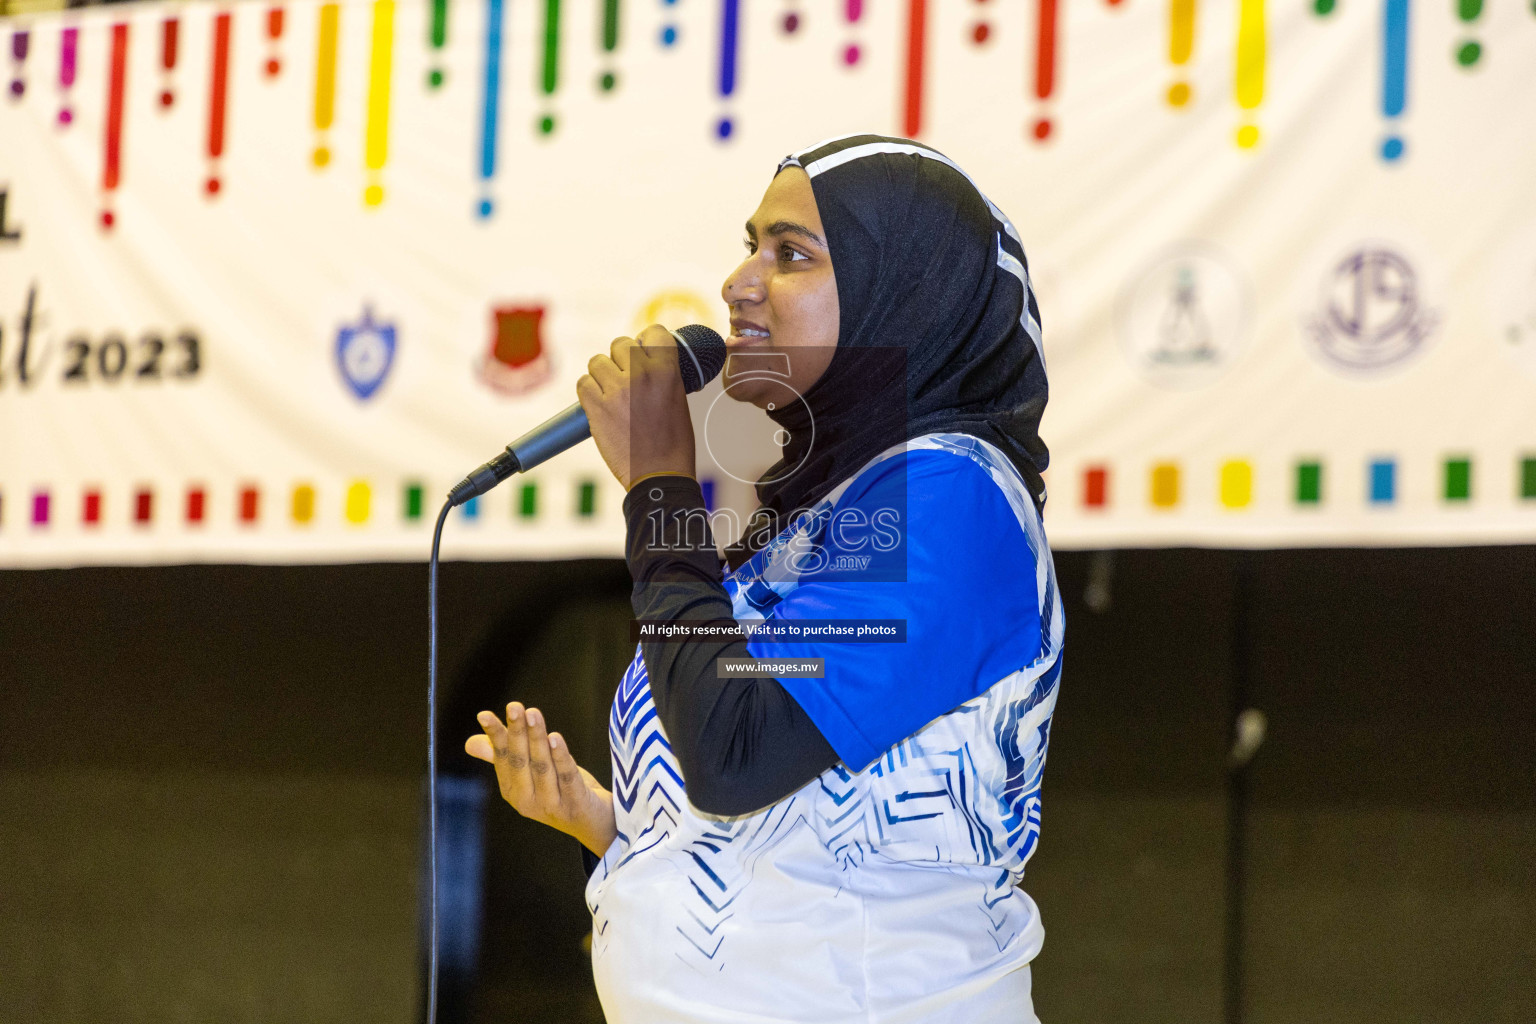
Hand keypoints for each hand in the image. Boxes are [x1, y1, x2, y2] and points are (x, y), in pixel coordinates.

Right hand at [466, 702, 617, 856]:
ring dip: (537, 739)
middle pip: (520, 761)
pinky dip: (561, 757)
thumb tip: (469, 743)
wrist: (595, 823)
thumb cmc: (560, 791)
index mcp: (512, 791)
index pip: (502, 758)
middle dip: (516, 732)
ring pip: (542, 767)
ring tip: (533, 714)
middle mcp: (527, 801)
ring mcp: (551, 805)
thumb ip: (504, 757)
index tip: (484, 714)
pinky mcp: (575, 806)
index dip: (495, 736)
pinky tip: (556, 738)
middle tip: (514, 706)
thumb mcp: (531, 774)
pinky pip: (567, 778)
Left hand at [576, 325, 696, 489]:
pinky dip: (589, 391)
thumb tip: (644, 358)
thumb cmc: (672, 442)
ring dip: (602, 374)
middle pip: (620, 344)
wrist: (659, 475)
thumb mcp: (678, 399)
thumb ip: (661, 374)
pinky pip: (583, 383)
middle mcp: (641, 374)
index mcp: (668, 371)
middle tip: (626, 377)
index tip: (643, 348)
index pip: (653, 332)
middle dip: (621, 358)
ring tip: (612, 393)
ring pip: (597, 362)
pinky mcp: (597, 407)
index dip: (645, 339)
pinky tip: (600, 403)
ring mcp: (617, 390)